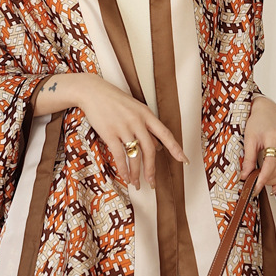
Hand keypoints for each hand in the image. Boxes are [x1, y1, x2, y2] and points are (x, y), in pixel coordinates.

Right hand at [36, 73, 188, 188]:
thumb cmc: (114, 100)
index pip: (165, 134)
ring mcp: (123, 127)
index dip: (176, 148)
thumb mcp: (135, 109)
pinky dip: (123, 169)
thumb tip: (157, 147)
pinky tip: (124, 177)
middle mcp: (137, 121)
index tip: (184, 161)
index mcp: (146, 114)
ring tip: (136, 184)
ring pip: (134, 155)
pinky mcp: (109, 133)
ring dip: (136, 173)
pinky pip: (119, 155)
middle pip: (149, 150)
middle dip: (151, 169)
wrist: (92, 91)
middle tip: (152, 183)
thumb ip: (146, 127)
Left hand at [239, 96, 275, 194]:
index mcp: (274, 137)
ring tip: (264, 184)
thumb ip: (248, 158)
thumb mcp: (249, 138)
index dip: (263, 178)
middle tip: (256, 184)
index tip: (255, 187)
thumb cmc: (258, 123)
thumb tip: (245, 176)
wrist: (269, 113)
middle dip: (268, 180)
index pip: (271, 163)